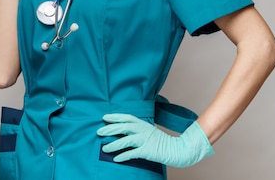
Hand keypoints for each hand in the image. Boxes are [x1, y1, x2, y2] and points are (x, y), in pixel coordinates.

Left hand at [96, 114, 213, 167]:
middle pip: (123, 127)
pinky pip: (132, 154)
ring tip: (104, 148)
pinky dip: (123, 156)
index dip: (115, 116)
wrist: (175, 149)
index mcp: (142, 124)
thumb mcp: (147, 130)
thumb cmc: (159, 140)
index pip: (126, 117)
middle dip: (110, 129)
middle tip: (99, 131)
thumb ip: (136, 129)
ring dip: (113, 144)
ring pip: (126, 141)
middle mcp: (143, 130)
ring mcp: (145, 140)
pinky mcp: (147, 151)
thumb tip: (120, 129)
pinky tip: (115, 159)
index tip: (104, 117)